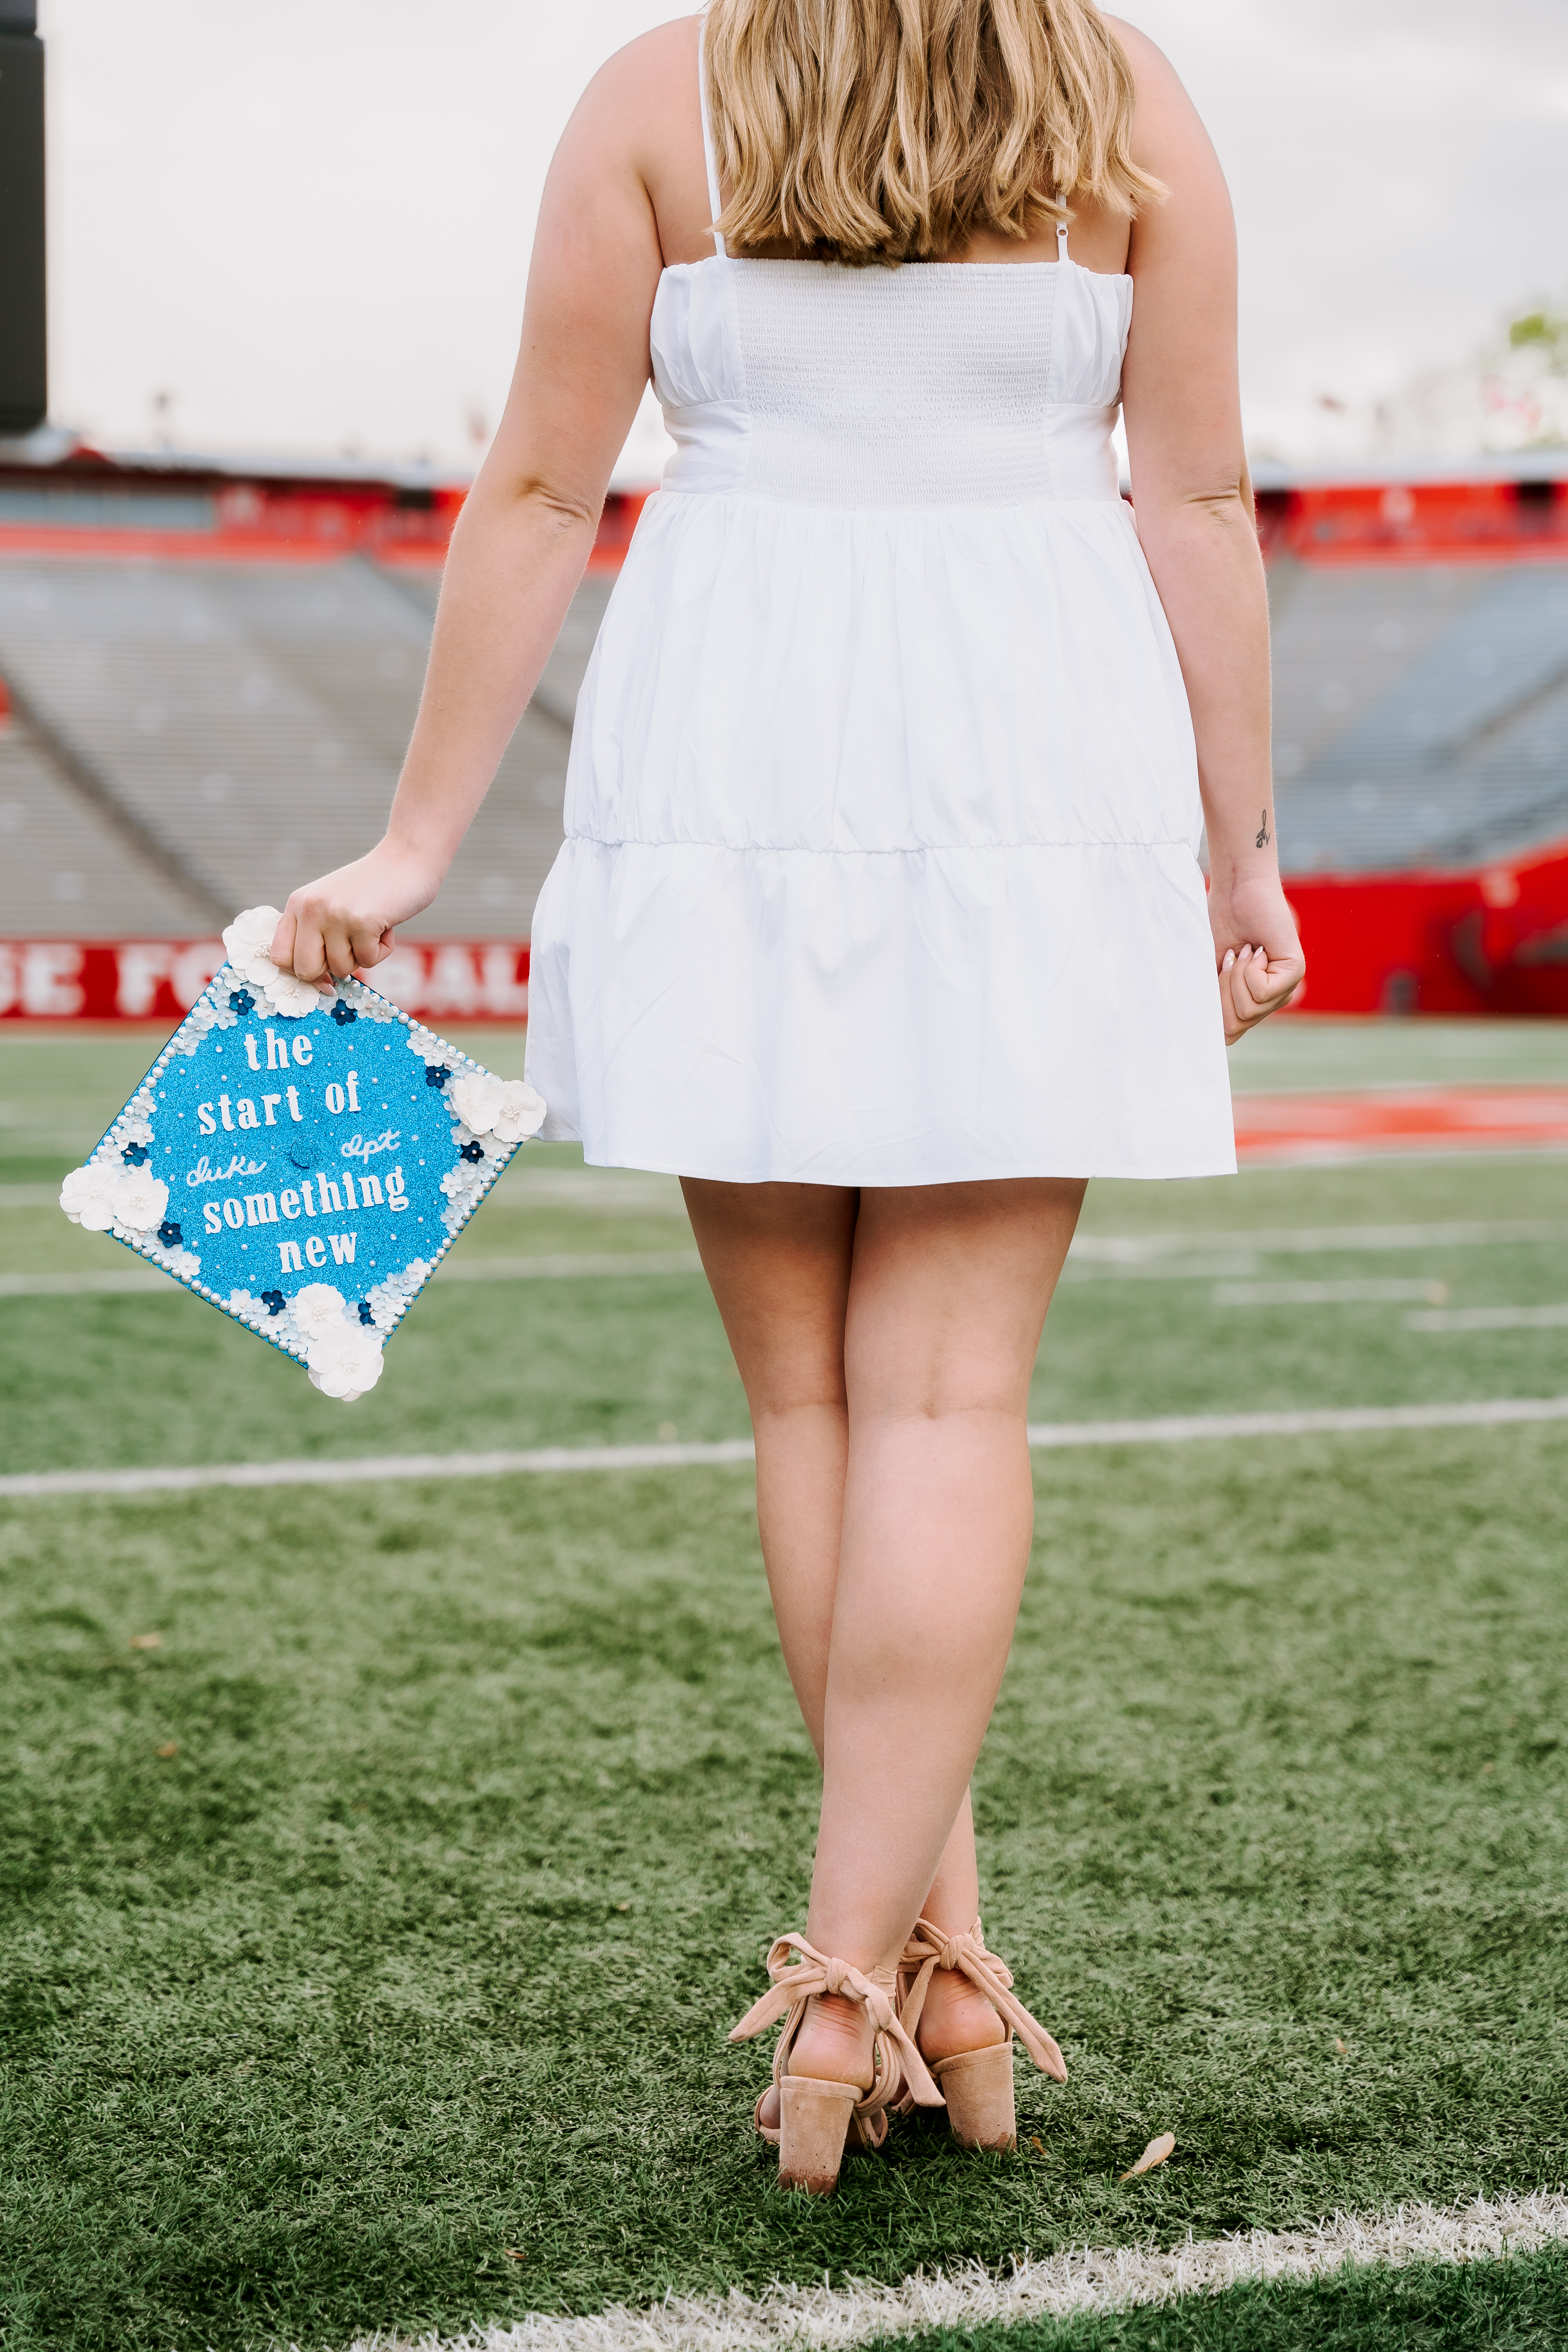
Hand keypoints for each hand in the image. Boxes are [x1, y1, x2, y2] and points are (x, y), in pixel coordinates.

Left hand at [270, 840, 443, 984]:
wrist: (406, 858)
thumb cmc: (372, 888)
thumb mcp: (331, 904)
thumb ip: (316, 934)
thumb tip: (318, 982)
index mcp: (298, 904)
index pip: (279, 956)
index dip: (301, 971)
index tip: (323, 970)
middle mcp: (310, 909)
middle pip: (306, 970)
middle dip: (330, 970)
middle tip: (351, 949)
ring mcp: (335, 915)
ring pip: (340, 969)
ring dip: (362, 956)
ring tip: (372, 928)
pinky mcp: (362, 922)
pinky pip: (368, 961)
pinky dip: (382, 950)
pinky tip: (386, 925)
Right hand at [1209, 873, 1304, 1044]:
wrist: (1235, 890)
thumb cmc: (1220, 925)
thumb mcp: (1207, 973)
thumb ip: (1211, 1002)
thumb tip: (1209, 1036)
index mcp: (1248, 1002)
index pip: (1228, 1034)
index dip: (1212, 1013)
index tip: (1211, 977)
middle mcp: (1269, 1000)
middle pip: (1234, 1026)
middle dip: (1221, 993)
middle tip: (1228, 960)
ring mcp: (1284, 988)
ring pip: (1248, 1011)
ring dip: (1235, 977)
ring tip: (1243, 951)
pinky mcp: (1294, 972)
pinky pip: (1261, 992)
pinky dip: (1249, 969)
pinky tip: (1256, 948)